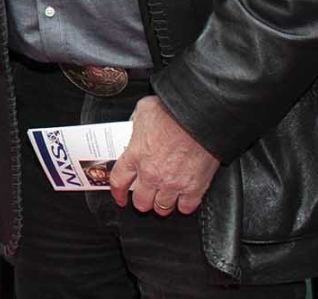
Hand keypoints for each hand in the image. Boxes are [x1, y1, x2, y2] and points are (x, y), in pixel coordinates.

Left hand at [109, 96, 219, 215]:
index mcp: (135, 155)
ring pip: (162, 208)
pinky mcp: (194, 187)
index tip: (120, 198)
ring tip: (164, 199)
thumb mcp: (144, 110)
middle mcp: (151, 173)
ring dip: (162, 205)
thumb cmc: (172, 111)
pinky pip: (186, 207)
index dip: (118, 193)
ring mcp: (172, 183)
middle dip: (142, 201)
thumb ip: (136, 122)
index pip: (119, 181)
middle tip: (146, 198)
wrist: (199, 118)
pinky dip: (184, 205)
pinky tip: (183, 200)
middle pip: (141, 201)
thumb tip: (135, 124)